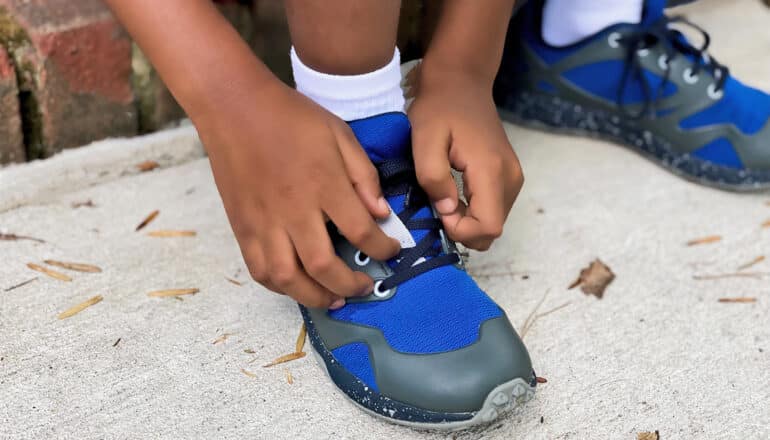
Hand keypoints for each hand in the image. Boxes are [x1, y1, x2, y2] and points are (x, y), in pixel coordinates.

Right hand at [196, 82, 399, 307]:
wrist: (232, 106)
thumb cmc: (290, 116)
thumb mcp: (339, 134)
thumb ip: (363, 176)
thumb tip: (381, 213)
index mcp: (323, 184)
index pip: (360, 231)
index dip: (382, 248)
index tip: (392, 250)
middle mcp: (293, 211)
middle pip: (324, 266)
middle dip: (351, 285)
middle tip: (366, 287)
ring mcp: (263, 223)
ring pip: (287, 278)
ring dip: (314, 296)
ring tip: (333, 298)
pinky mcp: (241, 227)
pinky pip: (259, 269)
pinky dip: (280, 285)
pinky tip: (297, 285)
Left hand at [406, 62, 523, 250]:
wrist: (461, 82)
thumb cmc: (439, 108)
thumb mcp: (424, 139)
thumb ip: (433, 177)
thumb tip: (447, 210)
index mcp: (491, 170)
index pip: (488, 227)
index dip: (461, 230)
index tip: (438, 209)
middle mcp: (510, 178)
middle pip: (493, 229)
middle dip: (463, 228)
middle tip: (438, 204)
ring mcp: (513, 177)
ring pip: (494, 222)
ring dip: (467, 221)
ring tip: (444, 196)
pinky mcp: (509, 176)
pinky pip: (494, 208)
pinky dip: (474, 211)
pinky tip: (455, 193)